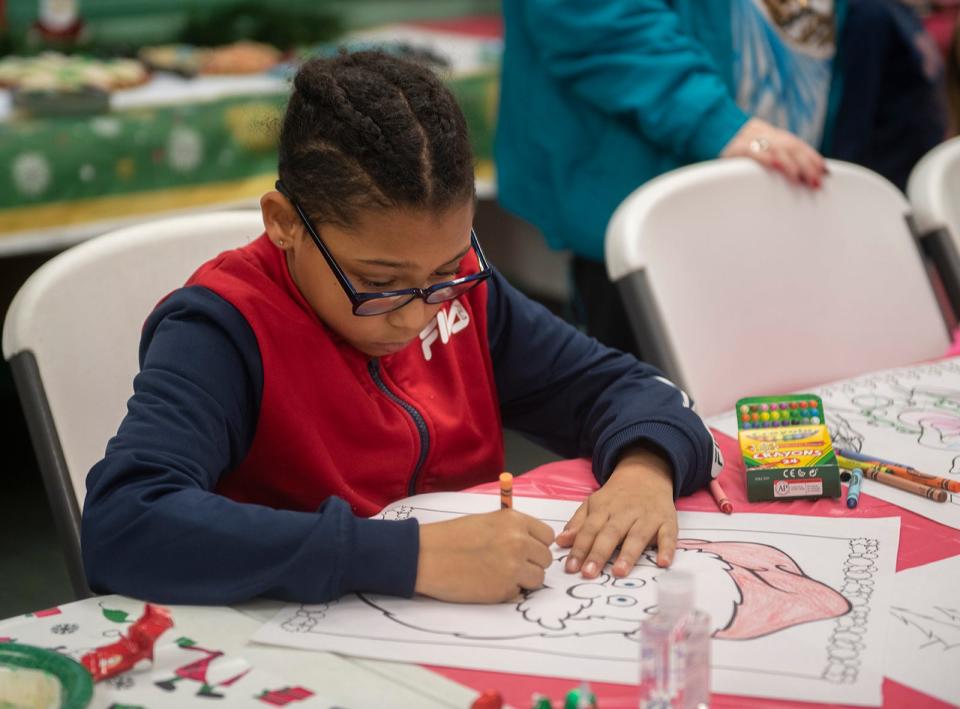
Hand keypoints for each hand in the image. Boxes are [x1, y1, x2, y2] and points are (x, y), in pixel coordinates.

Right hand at [415, 509, 554, 602]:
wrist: (425, 556)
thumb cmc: (450, 537)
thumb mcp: (486, 521)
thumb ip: (512, 530)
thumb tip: (532, 544)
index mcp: (514, 521)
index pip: (547, 536)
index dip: (537, 544)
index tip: (527, 548)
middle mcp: (518, 542)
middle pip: (546, 559)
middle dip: (532, 563)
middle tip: (512, 564)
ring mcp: (513, 568)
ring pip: (538, 578)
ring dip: (524, 579)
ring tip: (500, 574)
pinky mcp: (503, 590)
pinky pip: (519, 593)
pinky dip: (508, 591)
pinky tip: (488, 582)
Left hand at [557, 446, 676, 578]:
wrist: (647, 474)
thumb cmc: (617, 497)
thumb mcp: (594, 503)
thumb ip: (578, 523)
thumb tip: (560, 542)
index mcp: (604, 509)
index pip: (589, 530)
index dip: (579, 548)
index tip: (571, 567)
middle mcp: (625, 513)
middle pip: (610, 533)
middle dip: (599, 553)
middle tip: (589, 573)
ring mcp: (647, 517)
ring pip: (637, 535)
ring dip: (628, 554)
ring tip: (618, 571)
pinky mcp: (667, 521)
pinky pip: (668, 535)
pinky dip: (667, 548)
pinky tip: (663, 562)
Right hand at [721, 117, 826, 187]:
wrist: (704, 124)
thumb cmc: (727, 144)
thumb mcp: (753, 145)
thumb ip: (770, 154)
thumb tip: (790, 171)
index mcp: (770, 134)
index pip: (797, 144)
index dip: (812, 157)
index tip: (825, 172)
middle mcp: (764, 134)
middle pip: (792, 147)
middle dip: (807, 164)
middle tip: (816, 183)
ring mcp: (750, 138)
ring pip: (778, 148)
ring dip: (792, 165)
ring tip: (801, 178)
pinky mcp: (735, 146)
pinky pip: (754, 151)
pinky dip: (766, 157)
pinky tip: (776, 166)